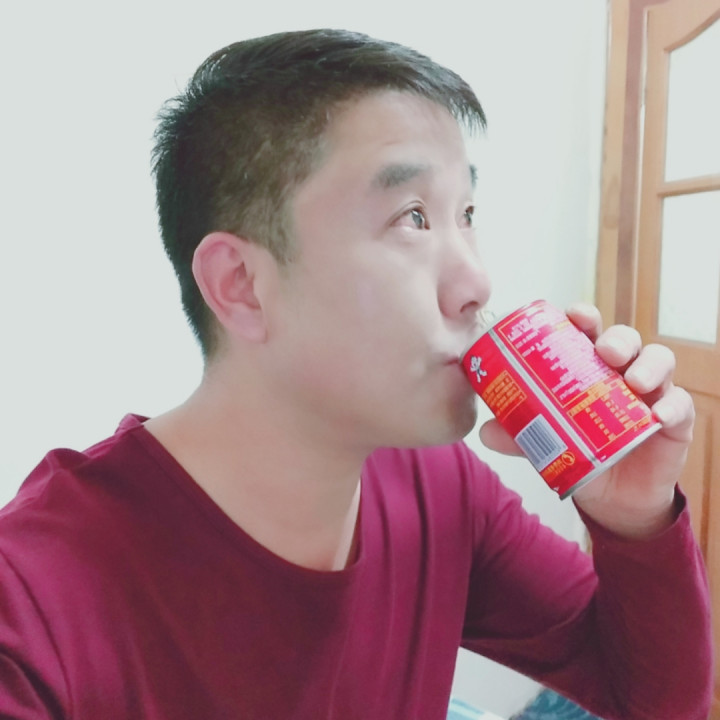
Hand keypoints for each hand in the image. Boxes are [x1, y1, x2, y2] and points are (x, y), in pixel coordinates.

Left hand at [479, 303, 694, 538]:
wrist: (610, 498)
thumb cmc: (579, 452)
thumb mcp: (544, 443)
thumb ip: (517, 435)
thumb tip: (485, 430)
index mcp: (587, 367)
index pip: (587, 331)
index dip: (583, 317)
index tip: (574, 316)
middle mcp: (619, 372)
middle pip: (624, 339)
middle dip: (617, 339)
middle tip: (606, 352)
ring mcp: (649, 392)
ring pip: (658, 360)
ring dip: (648, 366)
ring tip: (635, 382)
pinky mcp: (672, 420)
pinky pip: (679, 405)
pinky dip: (672, 406)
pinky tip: (658, 415)